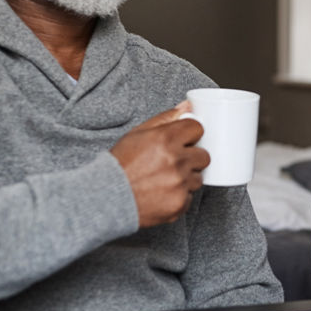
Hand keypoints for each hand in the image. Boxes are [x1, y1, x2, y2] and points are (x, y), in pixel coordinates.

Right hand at [110, 101, 208, 227]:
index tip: (183, 141)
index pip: (197, 128)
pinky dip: (179, 196)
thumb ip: (165, 118)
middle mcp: (176, 160)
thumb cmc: (121, 165)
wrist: (106, 198)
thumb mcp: (138, 134)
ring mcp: (179, 184)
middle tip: (172, 163)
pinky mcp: (180, 204)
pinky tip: (162, 193)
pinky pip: (190, 197)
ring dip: (186, 178)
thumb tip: (187, 105)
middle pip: (204, 155)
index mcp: (166, 139)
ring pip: (198, 177)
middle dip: (191, 158)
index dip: (190, 135)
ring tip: (164, 179)